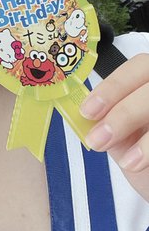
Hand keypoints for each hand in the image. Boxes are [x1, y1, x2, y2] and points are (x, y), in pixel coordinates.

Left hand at [80, 54, 148, 201]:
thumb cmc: (147, 158)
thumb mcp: (125, 138)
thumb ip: (110, 122)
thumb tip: (88, 117)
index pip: (139, 66)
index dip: (113, 87)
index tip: (88, 111)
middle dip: (123, 112)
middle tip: (99, 140)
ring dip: (145, 138)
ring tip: (127, 162)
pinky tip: (141, 164)